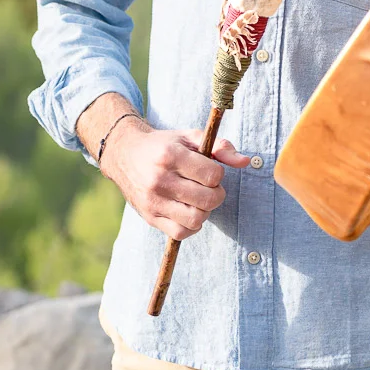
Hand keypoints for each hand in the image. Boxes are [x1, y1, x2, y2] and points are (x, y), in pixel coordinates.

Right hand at [101, 120, 249, 240]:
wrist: (124, 154)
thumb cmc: (164, 145)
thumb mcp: (189, 137)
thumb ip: (219, 146)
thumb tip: (245, 161)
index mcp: (171, 155)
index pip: (212, 175)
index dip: (218, 173)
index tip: (210, 169)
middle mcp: (160, 180)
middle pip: (208, 200)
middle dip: (217, 194)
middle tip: (209, 187)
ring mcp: (154, 201)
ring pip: (196, 219)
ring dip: (205, 211)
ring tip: (199, 199)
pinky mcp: (150, 217)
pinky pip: (180, 232)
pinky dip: (191, 225)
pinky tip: (188, 210)